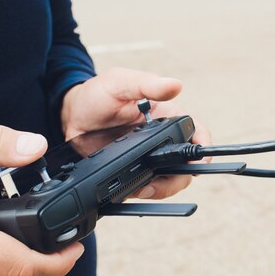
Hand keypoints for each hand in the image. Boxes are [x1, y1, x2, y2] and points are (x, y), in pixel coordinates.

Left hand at [61, 67, 211, 199]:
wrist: (72, 117)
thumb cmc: (98, 94)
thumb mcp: (120, 83)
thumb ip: (146, 84)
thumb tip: (175, 85)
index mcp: (168, 115)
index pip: (197, 131)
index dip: (203, 148)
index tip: (198, 162)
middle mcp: (163, 138)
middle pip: (186, 164)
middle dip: (179, 178)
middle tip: (159, 183)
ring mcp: (150, 157)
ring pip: (169, 180)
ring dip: (160, 190)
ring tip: (140, 189)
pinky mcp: (134, 171)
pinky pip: (147, 187)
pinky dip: (142, 192)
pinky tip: (130, 190)